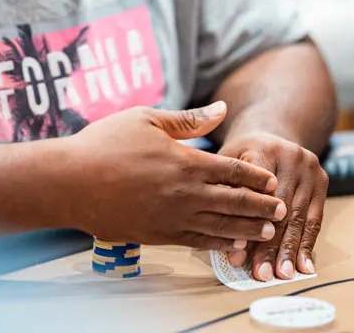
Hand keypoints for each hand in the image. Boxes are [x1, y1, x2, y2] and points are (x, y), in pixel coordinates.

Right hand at [60, 102, 286, 250]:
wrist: (71, 181)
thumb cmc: (104, 143)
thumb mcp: (146, 118)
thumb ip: (188, 119)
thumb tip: (221, 109)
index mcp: (185, 161)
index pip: (233, 169)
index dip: (256, 176)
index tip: (272, 180)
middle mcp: (185, 192)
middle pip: (235, 201)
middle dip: (262, 206)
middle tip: (283, 210)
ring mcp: (173, 217)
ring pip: (222, 226)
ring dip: (249, 228)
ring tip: (268, 231)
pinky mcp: (159, 234)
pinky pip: (198, 241)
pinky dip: (220, 244)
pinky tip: (233, 244)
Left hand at [218, 133, 327, 281]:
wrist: (270, 134)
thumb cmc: (240, 156)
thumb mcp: (226, 163)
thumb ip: (225, 194)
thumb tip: (226, 240)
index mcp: (263, 148)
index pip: (255, 191)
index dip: (247, 222)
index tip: (239, 251)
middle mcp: (291, 156)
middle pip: (280, 207)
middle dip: (270, 244)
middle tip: (261, 273)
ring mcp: (310, 168)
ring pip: (299, 216)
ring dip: (290, 250)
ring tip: (282, 274)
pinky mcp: (322, 180)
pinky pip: (315, 218)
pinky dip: (307, 244)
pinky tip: (303, 266)